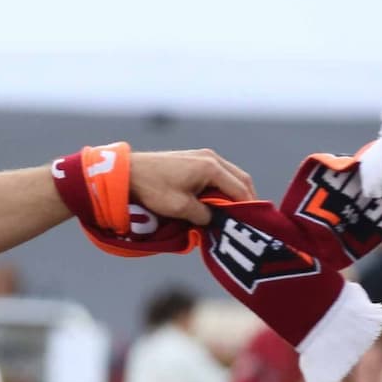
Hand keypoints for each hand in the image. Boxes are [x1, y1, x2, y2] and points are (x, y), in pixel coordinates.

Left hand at [128, 149, 255, 225]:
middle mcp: (212, 158)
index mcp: (212, 167)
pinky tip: (219, 203)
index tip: (253, 224)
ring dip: (234, 194)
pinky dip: (223, 188)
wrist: (128, 172)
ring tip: (234, 214)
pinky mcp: (195, 159)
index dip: (249, 208)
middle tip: (248, 220)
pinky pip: (218, 175)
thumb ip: (204, 215)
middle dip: (246, 200)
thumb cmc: (153, 189)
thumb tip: (217, 221)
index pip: (241, 189)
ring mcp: (203, 156)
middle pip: (241, 180)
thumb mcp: (181, 208)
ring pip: (230, 177)